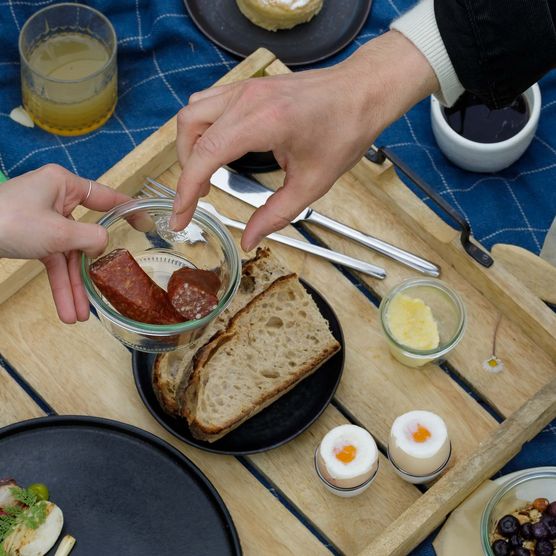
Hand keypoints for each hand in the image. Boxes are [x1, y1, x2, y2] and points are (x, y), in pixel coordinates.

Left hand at [0, 164, 129, 323]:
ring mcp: (44, 219)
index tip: (145, 224)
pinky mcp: (32, 236)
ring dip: (72, 287)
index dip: (128, 211)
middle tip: (112, 287)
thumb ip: (91, 238)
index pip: (106, 197)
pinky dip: (58, 284)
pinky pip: (53, 261)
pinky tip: (66, 309)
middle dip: (91, 271)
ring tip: (80, 316)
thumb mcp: (58, 232)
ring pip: (68, 256)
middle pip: (85, 237)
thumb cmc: (11, 221)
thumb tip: (105, 246)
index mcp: (65, 185)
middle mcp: (57, 200)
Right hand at [173, 30, 438, 249]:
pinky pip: (208, 102)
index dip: (186, 191)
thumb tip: (249, 240)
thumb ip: (276, 215)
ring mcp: (246, 87)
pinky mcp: (249, 86)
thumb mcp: (312, 184)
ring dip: (190, 145)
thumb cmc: (344, 132)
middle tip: (199, 198)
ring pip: (193, 112)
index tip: (180, 218)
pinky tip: (217, 148)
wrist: (361, 93)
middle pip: (190, 130)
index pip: (206, 155)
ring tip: (205, 175)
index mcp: (263, 122)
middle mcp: (247, 99)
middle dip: (186, 169)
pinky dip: (202, 128)